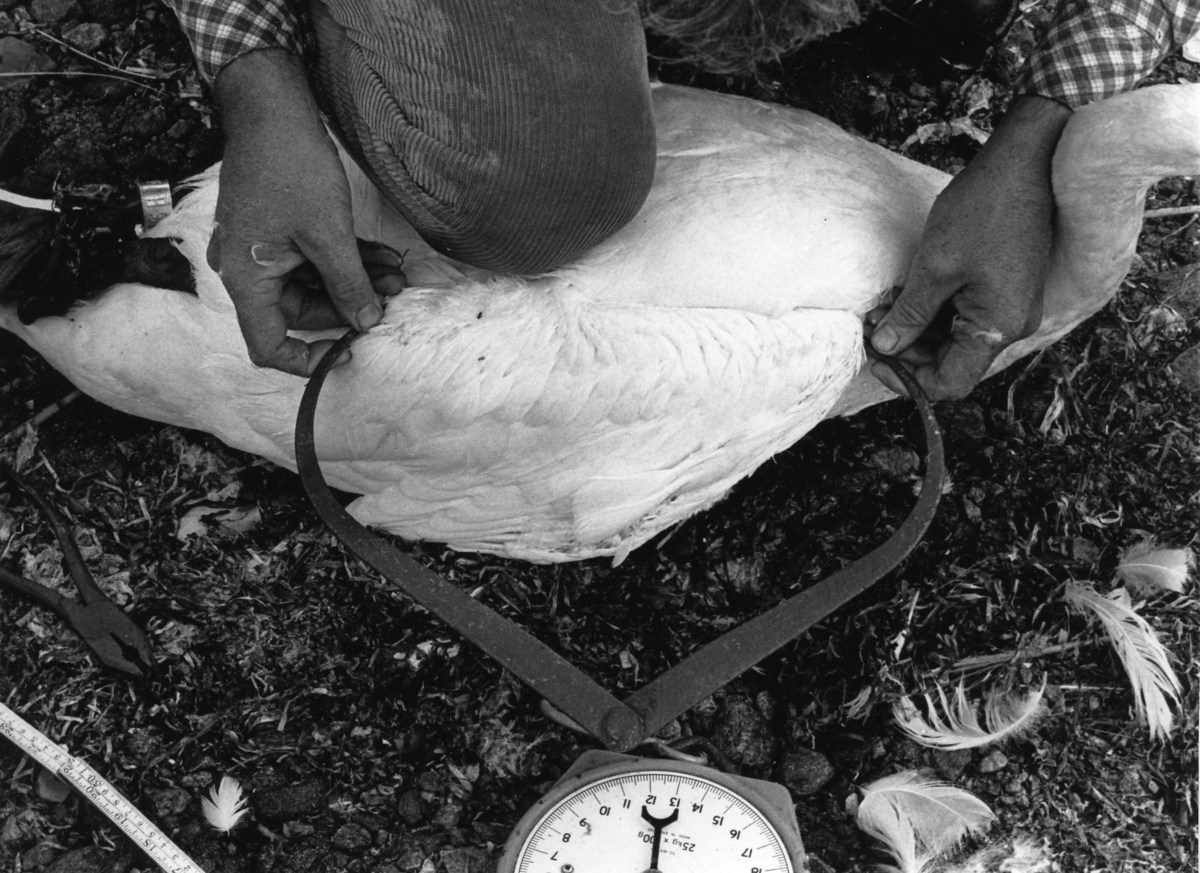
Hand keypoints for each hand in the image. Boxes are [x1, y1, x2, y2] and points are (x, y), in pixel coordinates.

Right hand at [210, 49, 404, 375]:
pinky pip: (310, 259)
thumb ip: (348, 285)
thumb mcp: (328, 235)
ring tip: (396, 276)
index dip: (307, 360)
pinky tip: (382, 256)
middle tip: (392, 298)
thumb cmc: (291, 167)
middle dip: (347, 307)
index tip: (347, 353)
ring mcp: (260, 249)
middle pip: (298, 313)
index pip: (268, 345)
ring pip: (310, 284)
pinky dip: (343, 261)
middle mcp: (245, 269)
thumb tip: (365, 323)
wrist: (273, 109)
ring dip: (353, 282)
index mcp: (246, 278)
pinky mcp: (277, 231)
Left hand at [868, 95, 1071, 399]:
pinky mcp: (1007, 288)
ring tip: (883, 306)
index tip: (875, 357)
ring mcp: (1011, 307)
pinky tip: (906, 292)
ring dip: (917, 328)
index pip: (948, 384)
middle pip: (951, 362)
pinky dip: (934, 311)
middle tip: (872, 324)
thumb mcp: (934, 268)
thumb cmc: (982, 210)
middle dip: (907, 350)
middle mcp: (1011, 325)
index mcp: (996, 328)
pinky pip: (966, 315)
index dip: (907, 380)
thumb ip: (910, 316)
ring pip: (955, 339)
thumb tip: (886, 349)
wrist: (1024, 162)